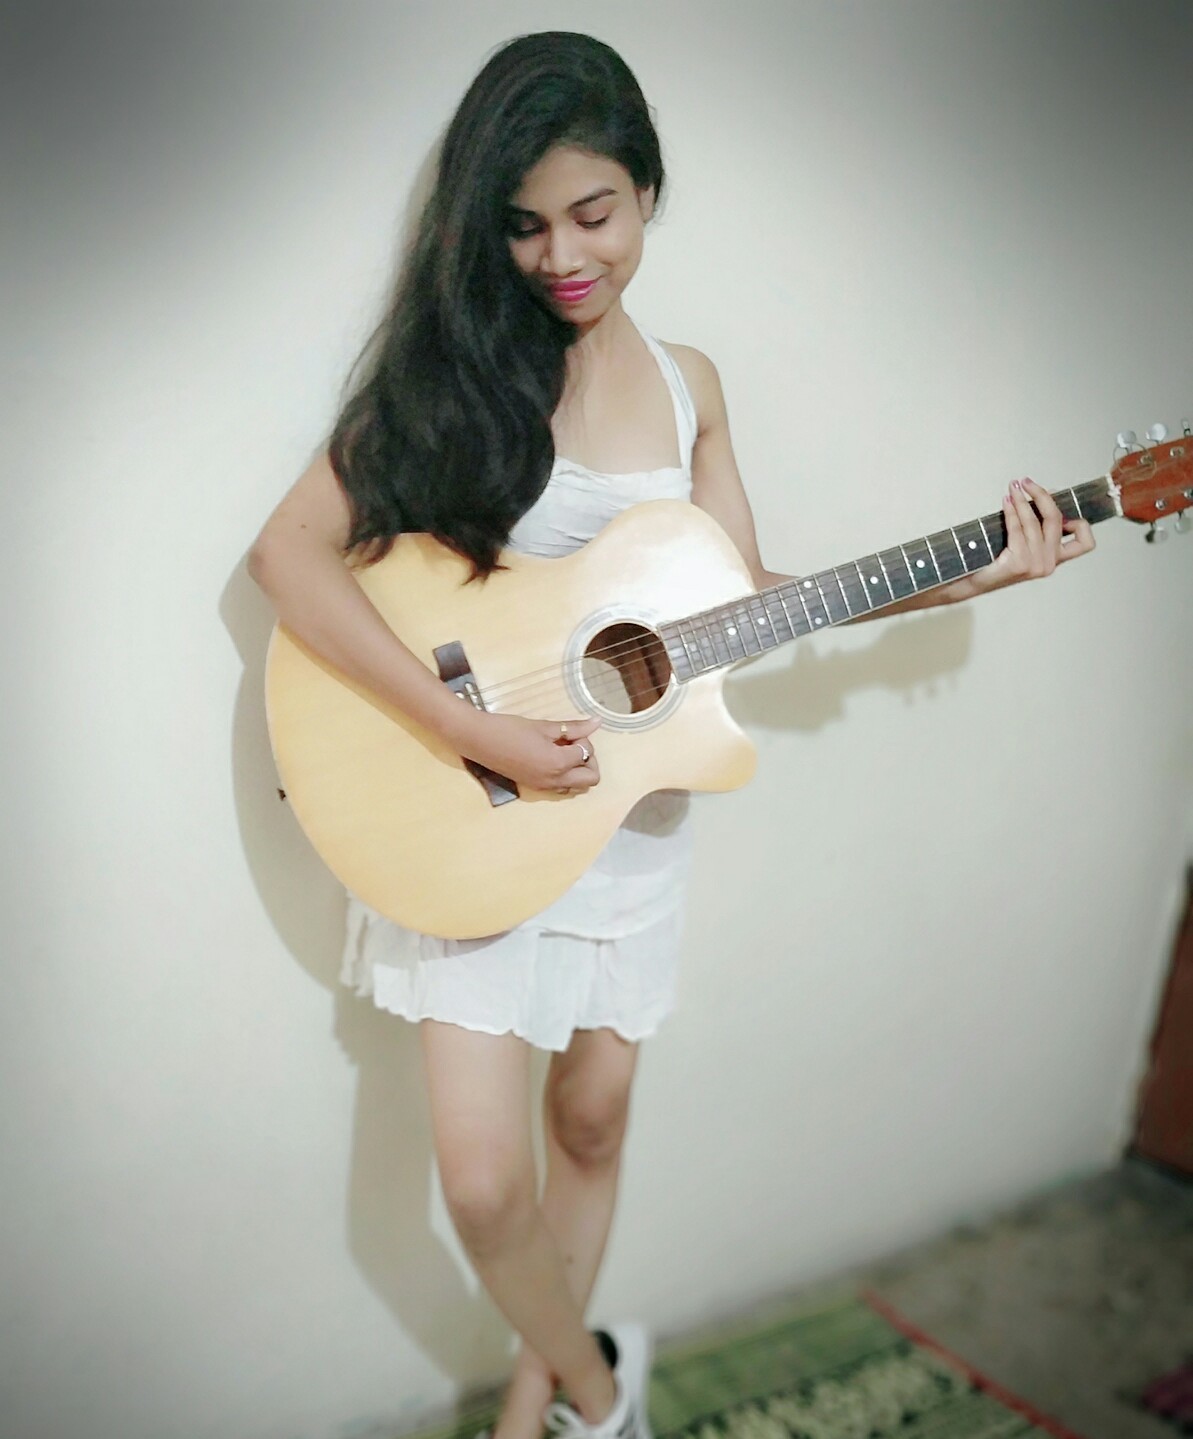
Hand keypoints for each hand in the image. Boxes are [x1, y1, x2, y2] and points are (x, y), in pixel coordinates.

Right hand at [450, 709, 600, 794]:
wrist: (479, 740)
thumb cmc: (510, 729)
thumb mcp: (544, 726)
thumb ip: (573, 727)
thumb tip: (597, 722)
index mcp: (558, 764)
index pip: (587, 752)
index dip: (582, 737)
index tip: (567, 730)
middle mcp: (554, 781)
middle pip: (591, 779)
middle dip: (589, 759)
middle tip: (573, 743)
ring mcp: (544, 787)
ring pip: (577, 787)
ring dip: (578, 770)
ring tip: (562, 750)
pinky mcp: (535, 787)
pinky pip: (561, 788)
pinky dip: (565, 776)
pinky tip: (551, 758)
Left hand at [959, 477, 1095, 599]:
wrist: (969, 581)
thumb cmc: (993, 561)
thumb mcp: (1023, 542)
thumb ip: (1038, 525)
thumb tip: (1048, 494)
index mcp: (1055, 560)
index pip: (1085, 543)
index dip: (1079, 523)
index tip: (1059, 505)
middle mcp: (1049, 564)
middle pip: (1056, 520)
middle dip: (1041, 495)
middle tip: (1026, 482)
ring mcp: (1035, 565)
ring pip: (1034, 521)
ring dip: (1022, 500)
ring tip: (1013, 489)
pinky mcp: (1019, 563)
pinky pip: (1017, 528)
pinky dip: (1012, 511)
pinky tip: (1006, 501)